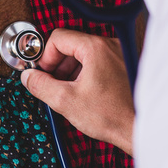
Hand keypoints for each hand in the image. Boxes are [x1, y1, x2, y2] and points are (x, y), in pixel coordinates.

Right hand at [21, 29, 133, 154]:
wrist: (138, 129)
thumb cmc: (112, 115)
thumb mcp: (65, 101)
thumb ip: (41, 85)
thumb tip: (29, 77)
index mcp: (96, 48)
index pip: (58, 38)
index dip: (45, 57)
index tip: (42, 73)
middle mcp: (110, 46)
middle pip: (70, 46)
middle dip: (56, 66)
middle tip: (51, 84)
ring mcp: (118, 56)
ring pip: (83, 56)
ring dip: (69, 72)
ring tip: (67, 93)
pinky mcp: (123, 67)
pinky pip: (96, 64)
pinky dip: (84, 76)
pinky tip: (82, 95)